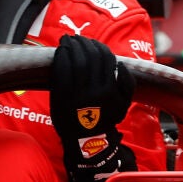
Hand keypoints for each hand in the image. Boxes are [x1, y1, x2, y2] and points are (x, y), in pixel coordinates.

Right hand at [48, 35, 134, 181]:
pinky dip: (118, 66)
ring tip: (90, 44)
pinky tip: (110, 60)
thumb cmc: (68, 120)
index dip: (66, 47)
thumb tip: (65, 53)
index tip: (64, 42)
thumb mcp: (57, 101)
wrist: (88, 142)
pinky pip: (125, 76)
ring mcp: (111, 95)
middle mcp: (92, 93)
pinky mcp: (123, 99)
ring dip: (97, 47)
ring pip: (106, 61)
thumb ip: (60, 78)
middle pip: (88, 58)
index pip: (69, 60)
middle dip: (80, 44)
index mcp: (71, 95)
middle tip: (75, 39)